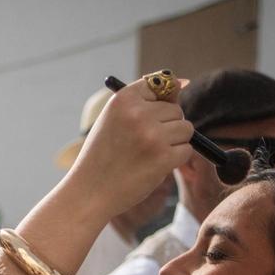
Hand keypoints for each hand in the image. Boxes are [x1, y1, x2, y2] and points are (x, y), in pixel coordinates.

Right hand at [69, 76, 192, 219]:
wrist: (89, 192)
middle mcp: (138, 113)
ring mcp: (152, 135)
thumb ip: (143, 102)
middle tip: (143, 144)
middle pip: (176, 110)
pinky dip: (175, 160)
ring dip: (174, 143)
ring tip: (149, 155)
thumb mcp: (114, 119)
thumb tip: (183, 83)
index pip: (163, 84)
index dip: (161, 103)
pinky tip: (153, 166)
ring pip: (185, 129)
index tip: (151, 119)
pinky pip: (186, 150)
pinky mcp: (163, 157)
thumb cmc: (103, 156)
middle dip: (167, 127)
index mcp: (123, 99)